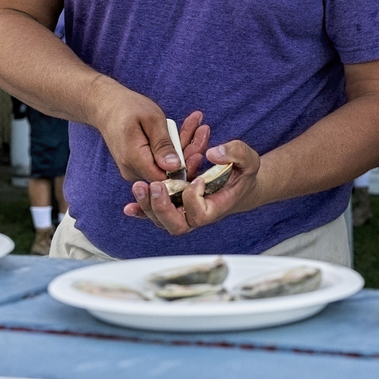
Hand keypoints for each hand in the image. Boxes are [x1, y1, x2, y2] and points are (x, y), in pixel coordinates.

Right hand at [92, 85, 210, 183]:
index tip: (200, 151)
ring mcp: (136, 170)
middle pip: (169, 171)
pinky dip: (175, 145)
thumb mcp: (150, 120)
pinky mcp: (141, 165)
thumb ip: (162, 144)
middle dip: (190, 151)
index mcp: (134, 160)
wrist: (105, 106)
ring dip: (185, 145)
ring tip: (199, 123)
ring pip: (168, 164)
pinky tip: (188, 127)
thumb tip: (175, 166)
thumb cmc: (127, 107)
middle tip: (204, 129)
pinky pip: (162, 159)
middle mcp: (133, 171)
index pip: (165, 178)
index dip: (185, 167)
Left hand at [123, 139, 258, 233]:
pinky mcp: (174, 205)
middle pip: (176, 225)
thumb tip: (212, 154)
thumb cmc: (244, 173)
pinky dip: (141, 211)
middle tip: (156, 186)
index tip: (197, 179)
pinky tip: (129, 207)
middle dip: (162, 208)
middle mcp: (197, 215)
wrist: (240, 182)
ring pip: (161, 220)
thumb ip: (235, 153)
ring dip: (148, 205)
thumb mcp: (249, 159)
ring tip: (140, 186)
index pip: (199, 213)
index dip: (194, 197)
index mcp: (216, 208)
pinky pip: (155, 213)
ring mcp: (184, 212)